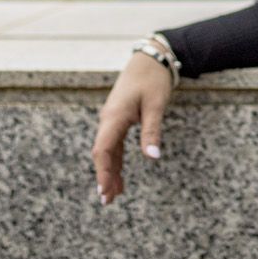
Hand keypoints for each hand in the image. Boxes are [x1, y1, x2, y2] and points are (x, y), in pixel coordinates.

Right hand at [91, 46, 173, 204]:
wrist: (150, 58)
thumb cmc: (153, 79)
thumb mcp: (155, 105)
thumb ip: (152, 132)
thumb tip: (153, 157)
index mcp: (114, 116)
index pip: (103, 150)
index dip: (103, 172)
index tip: (105, 192)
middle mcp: (109, 119)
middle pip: (102, 153)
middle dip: (104, 176)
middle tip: (108, 201)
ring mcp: (112, 119)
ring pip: (107, 150)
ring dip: (110, 171)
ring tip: (114, 194)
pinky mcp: (119, 118)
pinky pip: (114, 144)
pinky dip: (115, 160)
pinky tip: (119, 175)